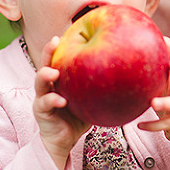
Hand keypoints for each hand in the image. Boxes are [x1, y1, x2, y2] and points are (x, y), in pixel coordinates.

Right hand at [32, 36, 90, 169]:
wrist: (65, 140)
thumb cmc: (80, 116)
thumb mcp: (91, 99)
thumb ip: (101, 86)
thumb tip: (130, 73)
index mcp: (60, 79)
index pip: (60, 57)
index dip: (64, 44)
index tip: (69, 29)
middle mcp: (49, 85)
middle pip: (45, 63)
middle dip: (48, 51)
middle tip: (55, 40)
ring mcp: (42, 97)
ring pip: (39, 83)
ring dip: (44, 75)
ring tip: (53, 71)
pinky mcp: (40, 112)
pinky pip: (45, 104)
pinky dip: (53, 101)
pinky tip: (62, 101)